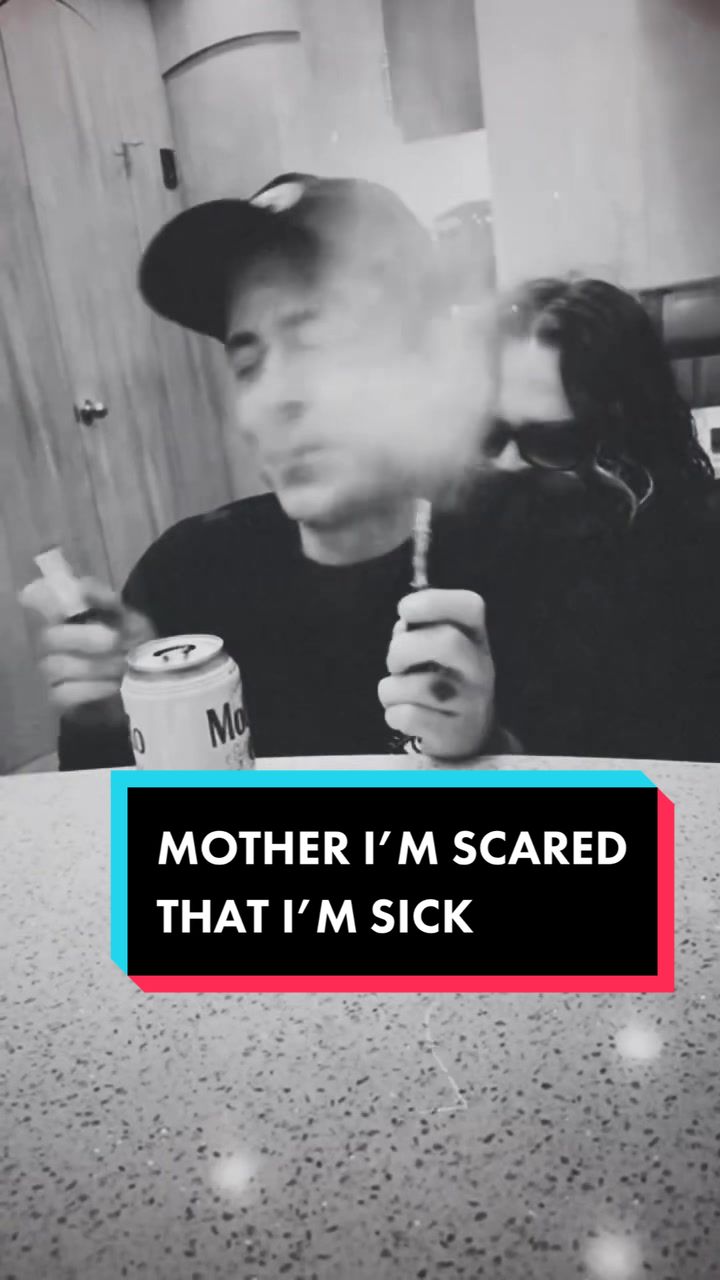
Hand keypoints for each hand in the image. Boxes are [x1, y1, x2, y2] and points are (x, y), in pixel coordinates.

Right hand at [19, 577, 154, 712]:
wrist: (152, 685)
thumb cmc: (135, 646)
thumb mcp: (130, 620)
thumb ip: (107, 602)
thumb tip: (81, 587)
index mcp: (67, 619)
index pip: (40, 601)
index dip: (47, 599)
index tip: (75, 606)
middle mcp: (52, 645)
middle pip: (50, 638)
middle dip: (86, 639)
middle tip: (117, 642)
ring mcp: (52, 675)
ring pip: (57, 666)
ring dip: (95, 666)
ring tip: (122, 667)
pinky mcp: (59, 702)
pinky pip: (63, 694)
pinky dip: (91, 690)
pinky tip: (113, 687)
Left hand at [379, 588, 495, 759]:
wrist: (468, 736)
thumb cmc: (445, 682)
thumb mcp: (443, 652)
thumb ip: (422, 631)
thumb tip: (403, 627)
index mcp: (476, 640)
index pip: (471, 606)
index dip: (433, 601)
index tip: (405, 609)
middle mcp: (480, 669)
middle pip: (447, 642)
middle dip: (403, 648)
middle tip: (395, 663)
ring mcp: (470, 704)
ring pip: (419, 686)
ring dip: (391, 688)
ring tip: (397, 693)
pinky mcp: (453, 734)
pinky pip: (409, 716)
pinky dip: (393, 715)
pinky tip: (402, 716)